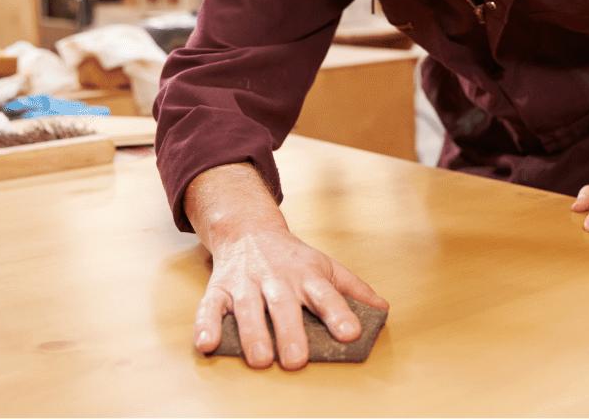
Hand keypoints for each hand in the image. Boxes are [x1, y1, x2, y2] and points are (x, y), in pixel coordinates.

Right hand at [185, 163, 388, 369]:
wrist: (249, 228)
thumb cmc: (292, 257)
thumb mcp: (326, 266)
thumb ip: (353, 289)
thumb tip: (383, 309)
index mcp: (307, 275)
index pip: (326, 294)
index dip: (339, 313)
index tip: (351, 333)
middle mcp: (277, 279)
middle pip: (284, 305)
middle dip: (290, 332)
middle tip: (296, 360)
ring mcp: (246, 283)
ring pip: (248, 309)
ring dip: (253, 334)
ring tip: (260, 359)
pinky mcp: (219, 288)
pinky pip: (209, 307)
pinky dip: (205, 325)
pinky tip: (207, 344)